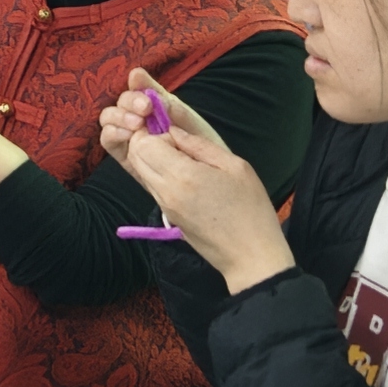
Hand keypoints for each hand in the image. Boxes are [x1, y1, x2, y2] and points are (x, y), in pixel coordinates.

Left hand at [100, 71, 294, 288]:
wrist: (251, 255)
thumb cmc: (251, 209)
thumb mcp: (234, 166)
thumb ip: (199, 145)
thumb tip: (173, 131)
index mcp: (183, 175)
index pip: (144, 143)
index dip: (156, 131)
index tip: (177, 132)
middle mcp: (166, 191)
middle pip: (136, 155)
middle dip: (148, 141)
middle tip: (177, 142)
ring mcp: (165, 206)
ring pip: (141, 171)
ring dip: (153, 158)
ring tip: (185, 159)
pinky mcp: (168, 216)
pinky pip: (153, 187)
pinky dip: (160, 175)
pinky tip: (188, 177)